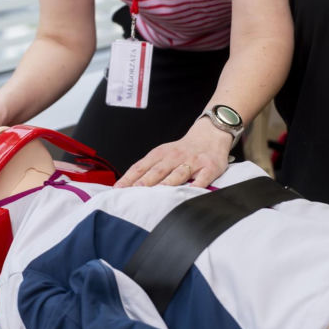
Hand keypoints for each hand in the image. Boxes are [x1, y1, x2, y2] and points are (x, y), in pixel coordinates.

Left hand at [114, 126, 232, 188]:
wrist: (210, 134)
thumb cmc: (182, 149)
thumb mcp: (163, 154)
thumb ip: (148, 169)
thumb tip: (127, 186)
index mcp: (160, 154)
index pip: (141, 167)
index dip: (129, 178)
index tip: (118, 190)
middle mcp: (174, 157)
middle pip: (157, 171)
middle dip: (145, 182)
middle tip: (132, 193)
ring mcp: (192, 162)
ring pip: (178, 174)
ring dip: (167, 184)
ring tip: (157, 195)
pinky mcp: (209, 167)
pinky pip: (202, 179)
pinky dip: (196, 186)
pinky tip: (189, 194)